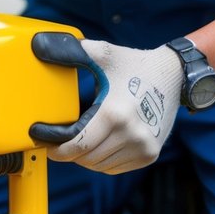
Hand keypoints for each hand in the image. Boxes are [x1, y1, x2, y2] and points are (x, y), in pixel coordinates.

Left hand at [30, 35, 183, 173]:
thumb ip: (72, 51)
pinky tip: (103, 142)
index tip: (48, 145)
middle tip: (63, 140)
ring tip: (85, 138)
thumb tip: (40, 45)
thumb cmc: (135, 65)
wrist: (174, 75)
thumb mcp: (104, 54)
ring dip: (87, 157)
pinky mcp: (150, 155)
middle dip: (71, 152)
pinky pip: (114, 168)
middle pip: (87, 158)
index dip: (59, 150)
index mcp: (116, 114)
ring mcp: (143, 147)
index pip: (79, 146)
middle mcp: (132, 135)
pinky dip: (103, 160)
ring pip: (100, 166)